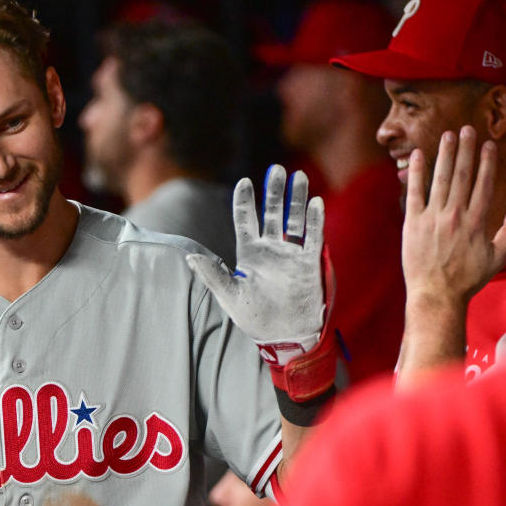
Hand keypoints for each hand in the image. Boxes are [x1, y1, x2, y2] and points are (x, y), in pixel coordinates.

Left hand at [187, 165, 325, 364]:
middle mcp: (271, 249)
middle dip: (274, 192)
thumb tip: (189, 257)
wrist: (284, 336)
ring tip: (299, 177)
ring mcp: (291, 255)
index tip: (245, 181)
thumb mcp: (229, 296)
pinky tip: (316, 203)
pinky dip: (315, 221)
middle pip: (273, 213)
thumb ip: (212, 275)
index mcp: (249, 254)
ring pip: (295, 220)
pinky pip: (313, 239)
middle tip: (277, 169)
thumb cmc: (254, 318)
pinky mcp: (309, 265)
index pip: (246, 220)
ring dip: (297, 199)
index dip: (245, 201)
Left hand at [402, 126, 505, 307]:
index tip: (488, 144)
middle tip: (467, 128)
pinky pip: (414, 193)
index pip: (484, 183)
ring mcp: (433, 218)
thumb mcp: (497, 257)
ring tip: (448, 135)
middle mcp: (456, 215)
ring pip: (440, 179)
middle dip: (466, 149)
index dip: (486, 161)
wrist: (437, 295)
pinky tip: (418, 155)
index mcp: (477, 221)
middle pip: (462, 174)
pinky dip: (416, 173)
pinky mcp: (413, 223)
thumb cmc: (468, 279)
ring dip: (445, 154)